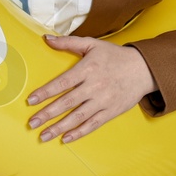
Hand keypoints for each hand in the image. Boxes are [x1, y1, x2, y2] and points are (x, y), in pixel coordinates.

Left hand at [26, 34, 156, 143]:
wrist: (144, 69)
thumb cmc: (115, 56)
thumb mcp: (92, 44)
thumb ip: (68, 42)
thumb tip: (46, 38)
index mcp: (87, 69)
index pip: (62, 83)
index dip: (45, 92)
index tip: (31, 101)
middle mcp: (94, 86)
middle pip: (67, 103)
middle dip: (48, 114)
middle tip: (32, 123)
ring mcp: (103, 101)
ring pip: (78, 117)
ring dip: (60, 127)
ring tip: (44, 135)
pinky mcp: (111, 111)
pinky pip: (93, 124)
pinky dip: (79, 132)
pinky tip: (66, 138)